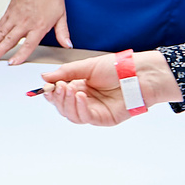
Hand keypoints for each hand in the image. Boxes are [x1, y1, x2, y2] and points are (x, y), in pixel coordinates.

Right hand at [0, 0, 69, 64]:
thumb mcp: (61, 15)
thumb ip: (63, 33)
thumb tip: (67, 45)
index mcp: (39, 26)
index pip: (28, 44)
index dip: (20, 55)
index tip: (12, 63)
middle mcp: (24, 23)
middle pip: (9, 41)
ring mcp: (14, 17)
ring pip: (0, 34)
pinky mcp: (9, 12)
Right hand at [34, 51, 180, 125]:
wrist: (139, 74)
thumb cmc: (117, 67)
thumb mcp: (87, 66)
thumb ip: (66, 72)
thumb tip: (45, 76)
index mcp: (80, 86)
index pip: (60, 94)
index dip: (51, 92)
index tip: (46, 86)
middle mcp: (85, 99)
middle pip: (63, 106)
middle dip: (58, 97)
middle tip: (59, 87)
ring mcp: (94, 110)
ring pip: (71, 114)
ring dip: (67, 103)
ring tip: (69, 89)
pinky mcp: (103, 118)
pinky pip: (85, 117)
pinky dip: (79, 108)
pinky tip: (80, 97)